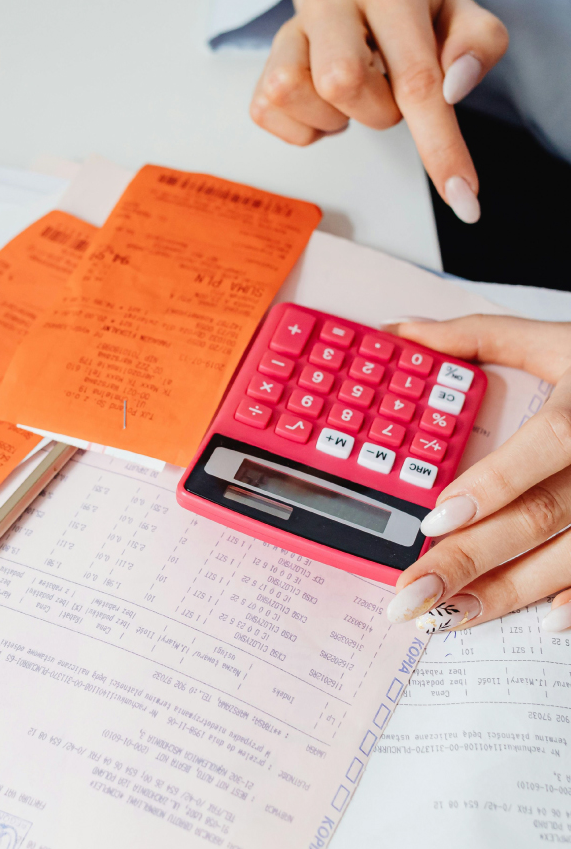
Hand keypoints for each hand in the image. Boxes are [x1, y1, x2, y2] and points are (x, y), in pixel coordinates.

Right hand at [249, 0, 508, 223]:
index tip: (462, 198)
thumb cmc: (412, 13)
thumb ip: (479, 45)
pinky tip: (325, 106)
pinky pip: (269, 114)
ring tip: (354, 98)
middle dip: (377, 111)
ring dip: (335, 117)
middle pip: (341, 83)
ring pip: (296, 96)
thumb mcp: (462, 16)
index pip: (415, 77)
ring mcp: (287, 32)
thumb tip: (453, 89)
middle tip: (389, 95)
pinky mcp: (262, 67)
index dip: (440, 145)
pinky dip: (306, 128)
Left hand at [384, 315, 570, 633]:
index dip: (493, 483)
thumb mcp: (555, 340)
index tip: (436, 518)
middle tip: (412, 591)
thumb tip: (401, 332)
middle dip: (472, 558)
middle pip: (543, 515)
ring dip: (510, 592)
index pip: (546, 444)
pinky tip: (541, 623)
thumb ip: (477, 336)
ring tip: (449, 614)